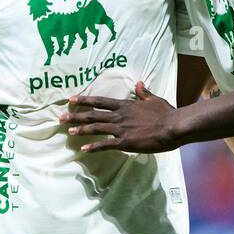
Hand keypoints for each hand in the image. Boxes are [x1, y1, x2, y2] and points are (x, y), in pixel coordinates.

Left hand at [60, 81, 181, 153]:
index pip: (100, 102)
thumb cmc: (166, 113)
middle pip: (93, 115)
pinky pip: (106, 145)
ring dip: (81, 130)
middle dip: (75, 116)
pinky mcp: (125, 142)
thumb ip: (144, 93)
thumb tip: (139, 84)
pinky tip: (84, 149)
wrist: (173, 126)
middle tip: (60, 118)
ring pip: (96, 128)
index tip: (71, 100)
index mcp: (125, 105)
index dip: (84, 100)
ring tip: (68, 132)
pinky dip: (94, 146)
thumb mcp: (154, 100)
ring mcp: (121, 129)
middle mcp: (119, 116)